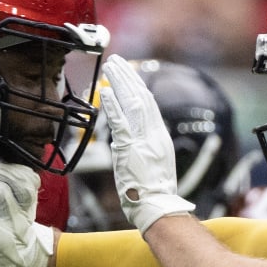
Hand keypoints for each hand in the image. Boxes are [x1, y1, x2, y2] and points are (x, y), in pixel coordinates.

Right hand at [0, 157, 52, 266]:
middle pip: (1, 193)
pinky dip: (18, 170)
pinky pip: (31, 181)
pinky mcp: (32, 201)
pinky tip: (1, 168)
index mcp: (0, 238)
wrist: (30, 262)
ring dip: (1, 171)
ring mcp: (26, 210)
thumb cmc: (0, 264)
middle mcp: (15, 221)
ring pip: (21, 184)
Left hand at [100, 55, 194, 233]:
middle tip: (117, 61)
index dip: (137, 87)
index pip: (149, 105)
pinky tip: (106, 91)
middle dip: (128, 77)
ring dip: (121, 83)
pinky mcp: (130, 148)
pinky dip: (113, 105)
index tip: (128, 74)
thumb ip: (141, 149)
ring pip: (133, 103)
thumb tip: (124, 140)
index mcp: (160, 137)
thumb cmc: (153, 193)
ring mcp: (143, 139)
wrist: (157, 206)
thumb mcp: (152, 165)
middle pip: (142, 97)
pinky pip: (120, 121)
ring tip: (111, 67)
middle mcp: (154, 133)